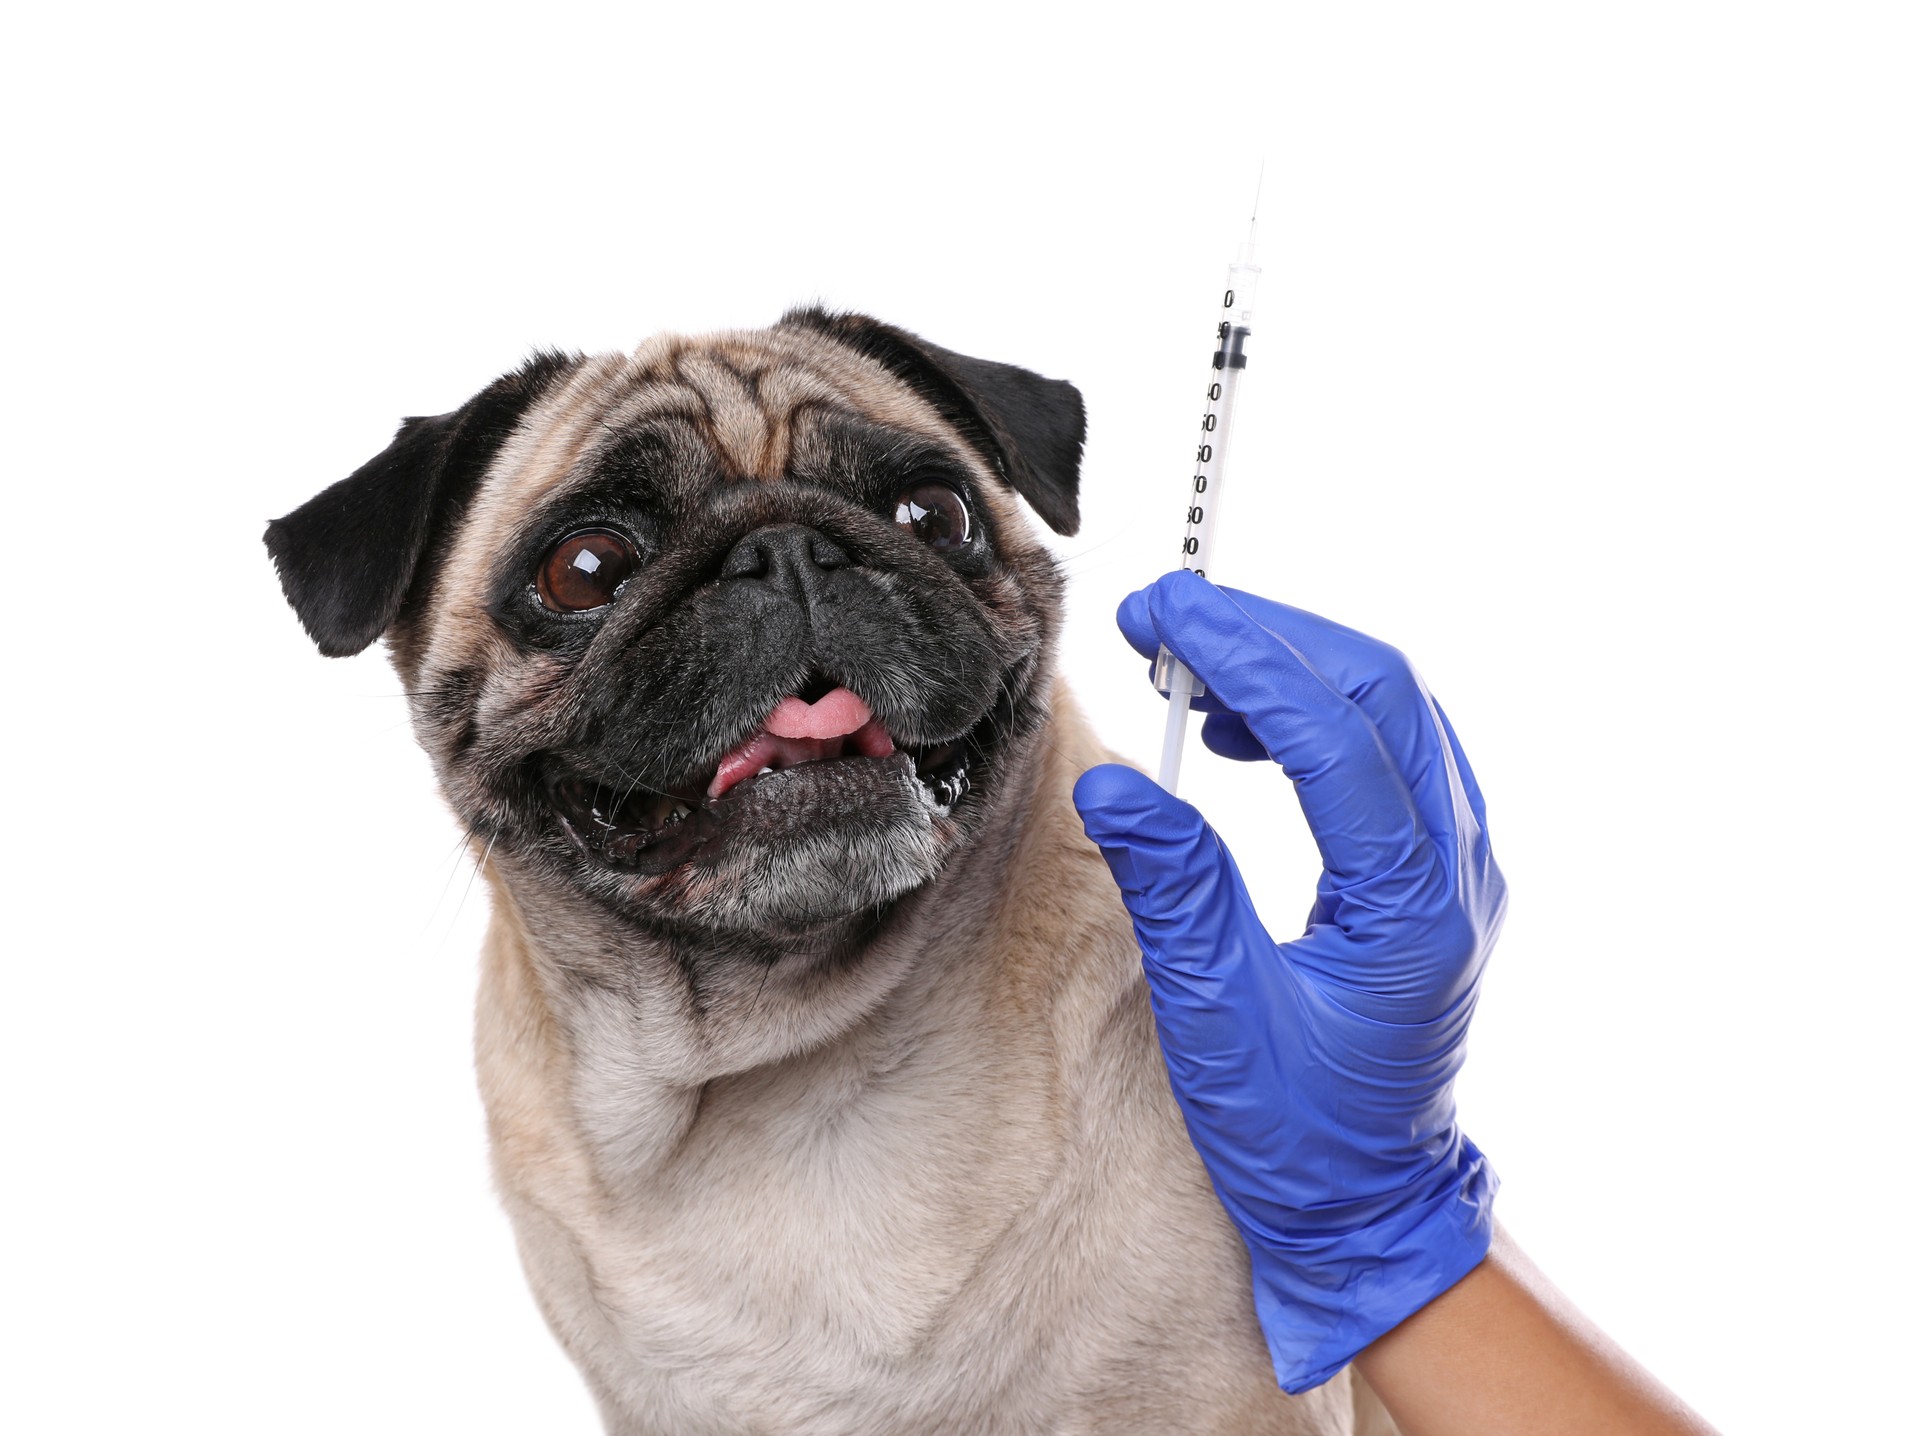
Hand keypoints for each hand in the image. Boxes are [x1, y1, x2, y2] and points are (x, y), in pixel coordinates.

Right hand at [1072, 571, 1505, 1393]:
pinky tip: (1246, 733)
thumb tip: (1114, 784)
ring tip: (1190, 670)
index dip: (1244, 655)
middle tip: (1165, 617)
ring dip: (1294, 664)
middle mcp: (1457, 872)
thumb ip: (1175, 891)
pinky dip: (1317, 713)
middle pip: (1383, 691)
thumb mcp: (1215, 1020)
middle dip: (1269, 633)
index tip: (1162, 615)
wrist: (1370, 1201)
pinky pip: (1392, 750)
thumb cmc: (1298, 1134)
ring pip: (1394, 709)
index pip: (1336, 734)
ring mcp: (1459, 867)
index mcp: (1412, 909)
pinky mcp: (1437, 871)